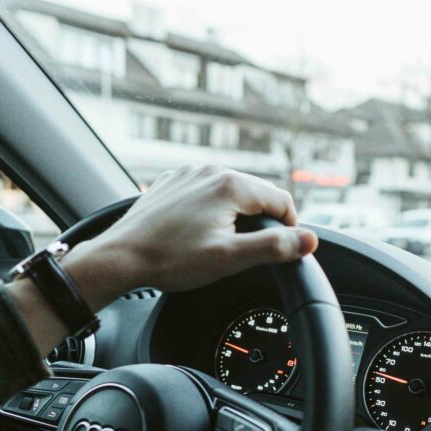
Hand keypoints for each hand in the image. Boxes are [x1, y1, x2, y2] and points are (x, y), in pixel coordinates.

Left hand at [63, 165, 318, 309]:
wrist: (121, 257)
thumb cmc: (171, 260)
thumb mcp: (230, 259)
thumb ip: (274, 248)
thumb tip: (309, 240)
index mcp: (231, 185)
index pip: (281, 201)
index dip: (290, 228)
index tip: (284, 250)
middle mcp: (211, 171)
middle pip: (256, 194)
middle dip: (261, 223)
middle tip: (250, 254)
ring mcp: (189, 175)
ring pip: (230, 193)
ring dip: (236, 217)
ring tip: (221, 246)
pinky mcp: (172, 184)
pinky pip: (204, 194)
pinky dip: (211, 211)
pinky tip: (197, 235)